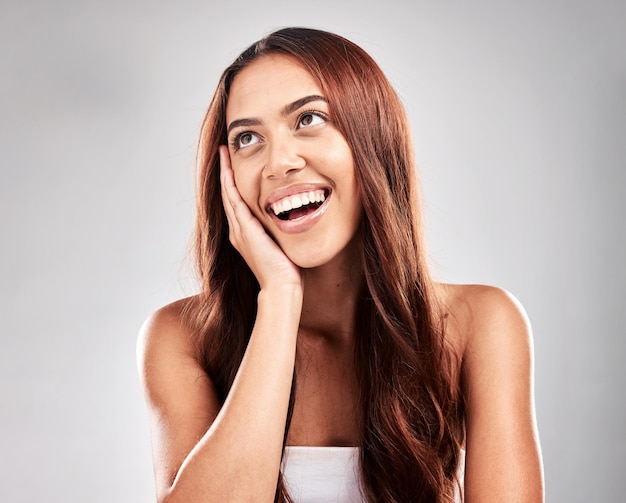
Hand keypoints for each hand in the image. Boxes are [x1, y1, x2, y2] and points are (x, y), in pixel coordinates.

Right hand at [219, 146, 302, 290]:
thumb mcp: (282, 245)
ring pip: (227, 194)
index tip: (234, 164)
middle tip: (223, 151)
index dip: (234, 182)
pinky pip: (233, 200)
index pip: (236, 202)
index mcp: (245, 234)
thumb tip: (293, 218)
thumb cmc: (286, 271)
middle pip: (227, 195)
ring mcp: (239, 230)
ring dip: (224, 172)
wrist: (281, 286)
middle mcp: (238, 230)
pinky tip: (228, 168)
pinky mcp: (244, 229)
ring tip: (223, 153)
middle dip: (225, 172)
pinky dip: (229, 183)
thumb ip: (281, 232)